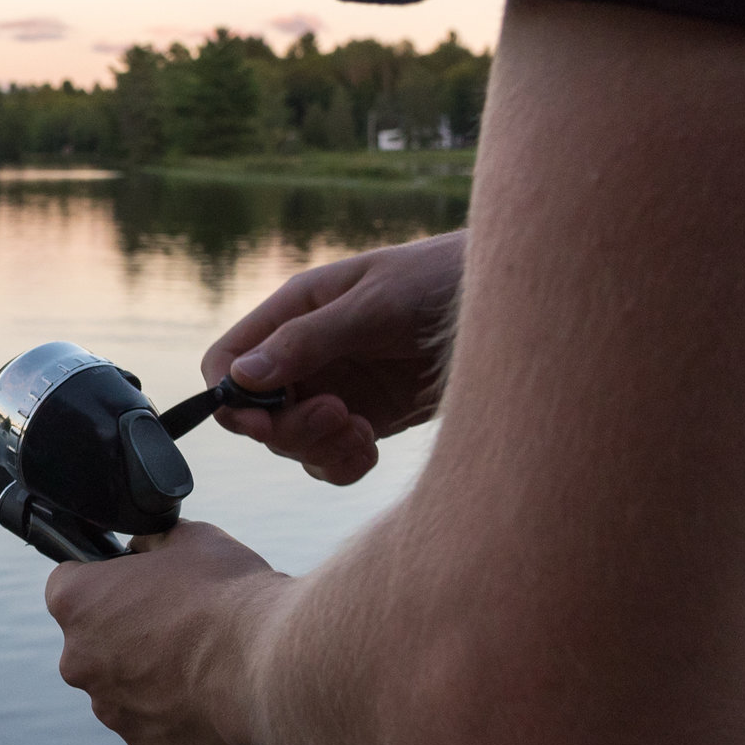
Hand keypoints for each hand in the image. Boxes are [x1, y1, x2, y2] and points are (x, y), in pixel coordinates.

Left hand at [44, 523, 289, 744]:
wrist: (274, 670)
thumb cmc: (229, 597)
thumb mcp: (189, 539)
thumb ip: (152, 544)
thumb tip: (144, 549)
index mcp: (77, 603)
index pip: (69, 582)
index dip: (105, 578)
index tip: (136, 581)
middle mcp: (79, 662)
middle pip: (94, 641)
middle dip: (128, 631)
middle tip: (181, 620)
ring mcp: (112, 711)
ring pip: (125, 686)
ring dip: (154, 674)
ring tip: (208, 659)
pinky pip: (157, 723)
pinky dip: (180, 711)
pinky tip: (218, 693)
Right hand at [203, 231, 466, 483]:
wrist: (516, 304)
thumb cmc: (443, 280)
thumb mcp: (374, 305)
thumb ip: (308, 341)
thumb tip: (241, 377)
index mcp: (295, 313)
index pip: (228, 362)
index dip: (234, 399)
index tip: (267, 420)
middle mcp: (308, 354)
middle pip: (259, 414)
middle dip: (290, 428)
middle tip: (339, 417)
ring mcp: (338, 389)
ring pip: (294, 443)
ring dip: (318, 449)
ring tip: (363, 431)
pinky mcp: (371, 419)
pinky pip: (332, 458)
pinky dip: (343, 463)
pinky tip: (371, 446)